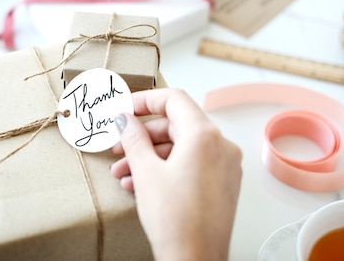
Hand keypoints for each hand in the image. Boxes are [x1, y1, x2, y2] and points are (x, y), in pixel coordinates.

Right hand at [110, 88, 241, 260]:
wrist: (195, 260)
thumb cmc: (176, 220)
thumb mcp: (145, 171)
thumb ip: (133, 138)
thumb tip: (125, 119)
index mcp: (204, 135)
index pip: (173, 99)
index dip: (144, 100)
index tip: (125, 109)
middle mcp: (221, 146)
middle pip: (176, 124)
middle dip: (142, 136)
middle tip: (119, 145)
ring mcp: (224, 166)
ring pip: (180, 147)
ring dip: (149, 156)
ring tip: (124, 172)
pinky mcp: (222, 184)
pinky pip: (190, 164)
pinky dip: (165, 168)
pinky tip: (141, 183)